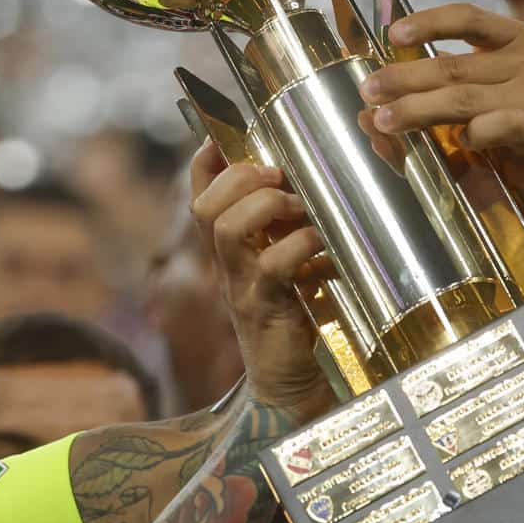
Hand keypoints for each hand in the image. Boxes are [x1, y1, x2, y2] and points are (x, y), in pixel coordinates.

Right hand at [188, 140, 331, 416]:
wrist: (295, 387)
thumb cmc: (301, 323)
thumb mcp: (294, 268)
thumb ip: (293, 233)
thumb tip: (317, 189)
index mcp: (232, 251)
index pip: (201, 196)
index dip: (204, 163)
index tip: (219, 135)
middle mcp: (228, 266)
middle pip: (206, 207)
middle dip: (239, 177)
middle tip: (276, 174)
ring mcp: (241, 288)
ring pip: (226, 229)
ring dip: (264, 205)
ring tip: (297, 206)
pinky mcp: (264, 310)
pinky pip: (271, 265)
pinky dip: (299, 245)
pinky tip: (322, 244)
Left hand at [357, 2, 523, 233]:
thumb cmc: (499, 137)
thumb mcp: (459, 112)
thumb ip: (420, 104)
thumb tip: (364, 115)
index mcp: (508, 41)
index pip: (467, 18)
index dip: (428, 22)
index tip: (392, 34)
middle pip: (452, 66)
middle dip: (403, 78)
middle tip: (370, 91)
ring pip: (463, 98)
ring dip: (417, 109)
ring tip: (384, 120)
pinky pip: (500, 126)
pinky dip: (475, 132)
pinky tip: (459, 141)